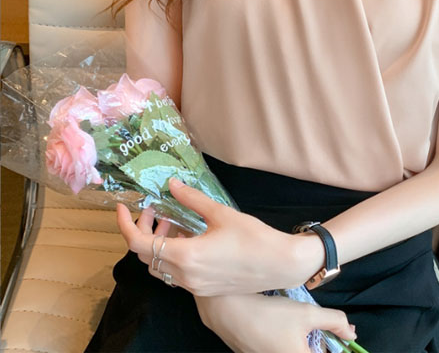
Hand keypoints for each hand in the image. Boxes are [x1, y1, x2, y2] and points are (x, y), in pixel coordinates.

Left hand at [116, 178, 325, 295]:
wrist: (280, 264)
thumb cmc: (253, 237)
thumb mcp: (220, 213)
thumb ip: (191, 199)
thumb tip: (172, 184)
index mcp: (185, 256)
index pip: (139, 244)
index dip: (126, 225)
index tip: (124, 208)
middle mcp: (184, 276)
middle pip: (146, 257)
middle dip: (142, 231)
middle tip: (154, 210)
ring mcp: (193, 286)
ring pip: (160, 267)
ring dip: (157, 244)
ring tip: (172, 222)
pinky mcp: (204, 289)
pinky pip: (175, 273)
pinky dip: (172, 254)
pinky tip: (188, 237)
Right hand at [194, 292, 356, 352]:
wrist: (230, 311)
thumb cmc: (270, 314)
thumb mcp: (307, 313)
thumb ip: (334, 321)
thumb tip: (351, 332)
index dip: (334, 347)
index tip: (337, 339)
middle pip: (309, 352)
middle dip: (316, 344)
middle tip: (318, 330)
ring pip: (294, 350)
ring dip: (300, 343)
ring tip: (295, 327)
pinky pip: (279, 350)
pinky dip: (285, 342)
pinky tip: (279, 328)